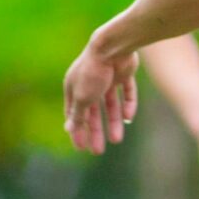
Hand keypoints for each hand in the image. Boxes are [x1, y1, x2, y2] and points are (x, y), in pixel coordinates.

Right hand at [62, 36, 137, 154]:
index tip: (81, 147)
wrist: (113, 47)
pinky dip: (128, 105)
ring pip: (111, 104)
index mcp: (74, 86)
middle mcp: (89, 82)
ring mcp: (107, 77)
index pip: (74, 114)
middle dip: (95, 131)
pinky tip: (129, 118)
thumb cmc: (93, 72)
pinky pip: (126, 92)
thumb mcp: (83, 97)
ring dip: (113, 122)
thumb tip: (69, 128)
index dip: (78, 131)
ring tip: (117, 140)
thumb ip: (78, 114)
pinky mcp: (124, 73)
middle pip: (93, 112)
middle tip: (98, 151)